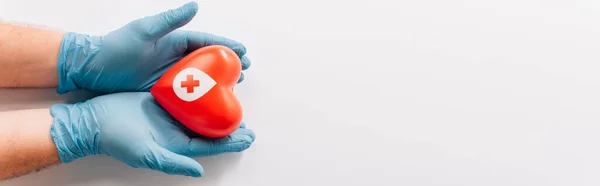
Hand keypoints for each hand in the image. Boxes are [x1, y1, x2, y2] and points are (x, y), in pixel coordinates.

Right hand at [49, 92, 254, 176]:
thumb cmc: (118, 140)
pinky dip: (200, 91)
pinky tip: (212, 83)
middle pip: (211, 128)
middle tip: (248, 120)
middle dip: (230, 126)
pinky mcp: (164, 99)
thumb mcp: (145, 154)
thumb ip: (172, 163)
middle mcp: (178, 130)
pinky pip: (187, 95)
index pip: (211, 145)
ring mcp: (172, 114)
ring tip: (236, 99)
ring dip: (218, 106)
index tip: (249, 137)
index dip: (231, 142)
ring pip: (201, 111)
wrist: (94, 120)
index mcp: (178, 145)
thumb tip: (197, 170)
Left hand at [56, 1, 250, 93]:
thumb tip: (195, 6)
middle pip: (208, 60)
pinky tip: (213, 101)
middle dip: (228, 63)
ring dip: (219, 80)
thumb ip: (170, 20)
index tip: (243, 51)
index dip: (225, 46)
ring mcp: (170, 74)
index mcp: (173, 40)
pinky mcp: (163, 90)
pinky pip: (187, 94)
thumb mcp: (144, 30)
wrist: (92, 68)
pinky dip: (202, 96)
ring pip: (201, 78)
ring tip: (236, 84)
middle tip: (245, 69)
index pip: (205, 42)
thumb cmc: (116, 47)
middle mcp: (174, 57)